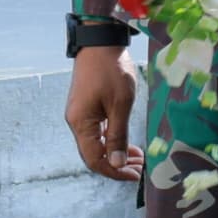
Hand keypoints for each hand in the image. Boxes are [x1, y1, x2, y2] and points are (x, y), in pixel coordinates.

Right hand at [64, 47, 140, 180]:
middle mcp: (76, 122)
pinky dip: (112, 140)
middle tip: (140, 167)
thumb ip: (118, 136)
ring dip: (116, 152)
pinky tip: (127, 142)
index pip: (95, 160)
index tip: (135, 175)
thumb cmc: (111, 70)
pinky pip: (97, 132)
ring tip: (138, 156)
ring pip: (96, 144)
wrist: (100, 42)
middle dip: (117, 164)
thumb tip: (116, 163)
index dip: (115, 171)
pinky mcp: (86, 108)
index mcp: (81, 124)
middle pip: (94, 155)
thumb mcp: (120, 105)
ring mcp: (80, 115)